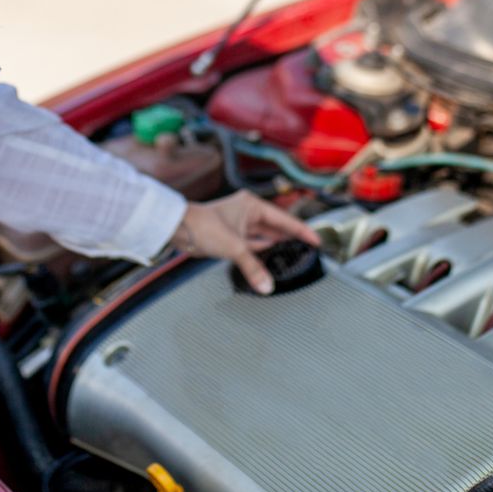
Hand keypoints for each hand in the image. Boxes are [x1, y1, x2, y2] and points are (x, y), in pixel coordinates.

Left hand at [170, 192, 321, 293]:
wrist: (178, 229)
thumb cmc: (202, 226)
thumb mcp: (234, 247)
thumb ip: (253, 267)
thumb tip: (267, 286)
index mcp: (252, 206)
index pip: (284, 219)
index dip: (301, 230)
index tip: (315, 239)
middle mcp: (247, 212)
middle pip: (275, 226)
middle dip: (290, 237)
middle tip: (308, 248)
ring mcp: (239, 224)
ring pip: (263, 235)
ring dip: (276, 244)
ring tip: (294, 252)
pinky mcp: (231, 236)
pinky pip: (252, 243)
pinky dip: (261, 250)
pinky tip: (270, 255)